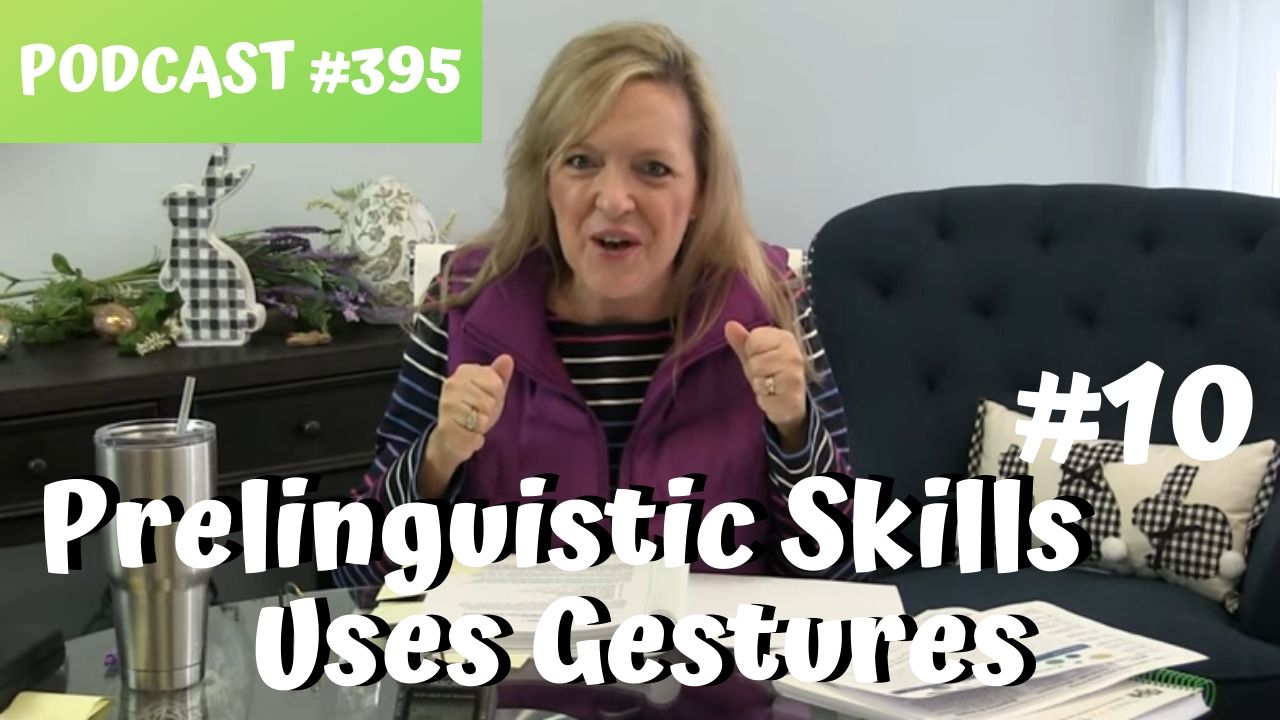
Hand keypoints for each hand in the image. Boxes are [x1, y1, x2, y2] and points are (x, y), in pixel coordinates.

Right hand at [421, 354, 513, 494]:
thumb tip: (507, 358)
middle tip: (479, 414)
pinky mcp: (445, 427)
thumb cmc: (476, 409)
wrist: (452, 436)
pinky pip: (474, 436)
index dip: (496, 396)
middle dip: (489, 413)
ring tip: (472, 424)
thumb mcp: (492, 391)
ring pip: (482, 419)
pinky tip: (468, 435)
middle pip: (489, 402)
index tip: (486, 398)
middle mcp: (452, 384)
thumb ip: (500, 375)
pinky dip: (475, 440)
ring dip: (481, 427)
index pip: (496, 384)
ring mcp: (446, 405)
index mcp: (465, 371)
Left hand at [724, 320, 807, 448]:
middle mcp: (794, 354)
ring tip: (769, 386)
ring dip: (759, 385)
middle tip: (765, 375)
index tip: (761, 358)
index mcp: (785, 338)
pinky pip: (764, 397)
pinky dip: (765, 401)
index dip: (751, 351)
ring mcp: (795, 376)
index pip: (754, 338)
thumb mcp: (755, 355)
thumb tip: (729, 324)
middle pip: (754, 359)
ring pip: (759, 377)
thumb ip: (742, 340)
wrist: (791, 403)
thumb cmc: (771, 374)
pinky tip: (773, 398)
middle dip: (754, 370)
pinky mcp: (793, 398)